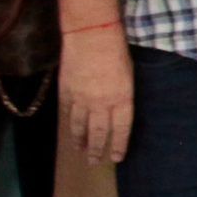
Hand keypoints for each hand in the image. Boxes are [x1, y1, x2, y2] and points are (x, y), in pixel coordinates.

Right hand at [61, 25, 135, 164]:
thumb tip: (118, 111)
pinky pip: (68, 112)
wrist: (91, 35)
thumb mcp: (129, 76)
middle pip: (99, 133)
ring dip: (80, 140)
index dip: (118, 146)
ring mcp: (82, 99)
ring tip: (80, 150)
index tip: (115, 158)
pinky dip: (69, 123)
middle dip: (97, 150)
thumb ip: (123, 96)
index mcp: (122, 99)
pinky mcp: (67, 91)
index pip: (121, 130)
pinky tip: (69, 129)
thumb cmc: (116, 50)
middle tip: (94, 161)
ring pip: (80, 126)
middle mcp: (102, 104)